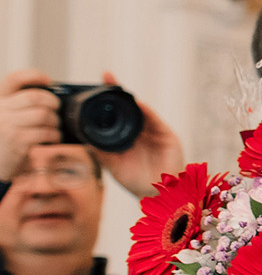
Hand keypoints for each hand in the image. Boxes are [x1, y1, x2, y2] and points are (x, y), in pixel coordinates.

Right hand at [0, 70, 60, 181]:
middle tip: (56, 108)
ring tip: (54, 127)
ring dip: (54, 121)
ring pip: (42, 114)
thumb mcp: (8, 118)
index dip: (33, 76)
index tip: (48, 80)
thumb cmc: (7, 140)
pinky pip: (45, 132)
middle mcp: (1, 110)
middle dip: (52, 101)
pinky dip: (54, 135)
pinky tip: (52, 138)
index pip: (13, 79)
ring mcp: (7, 125)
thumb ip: (22, 106)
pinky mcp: (17, 140)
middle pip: (34, 96)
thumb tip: (53, 98)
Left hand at [91, 70, 183, 197]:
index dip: (107, 102)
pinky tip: (136, 104)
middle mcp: (140, 131)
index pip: (116, 115)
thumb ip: (98, 150)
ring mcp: (154, 132)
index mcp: (127, 137)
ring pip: (140, 111)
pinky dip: (145, 111)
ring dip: (130, 99)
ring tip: (116, 87)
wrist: (157, 196)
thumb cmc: (136, 182)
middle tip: (106, 78)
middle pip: (128, 108)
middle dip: (117, 93)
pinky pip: (154, 120)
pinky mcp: (166, 136)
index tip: (95, 88)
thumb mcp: (111, 164)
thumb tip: (81, 135)